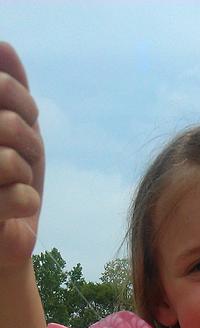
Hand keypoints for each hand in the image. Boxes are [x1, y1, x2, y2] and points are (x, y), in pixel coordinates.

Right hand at [0, 43, 43, 269]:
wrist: (4, 240)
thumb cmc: (9, 179)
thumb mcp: (15, 130)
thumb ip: (9, 91)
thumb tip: (4, 47)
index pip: (2, 88)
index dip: (23, 102)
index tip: (27, 120)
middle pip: (8, 123)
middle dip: (28, 142)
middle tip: (25, 158)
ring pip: (9, 161)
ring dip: (26, 174)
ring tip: (15, 183)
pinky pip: (19, 197)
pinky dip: (27, 202)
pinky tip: (15, 209)